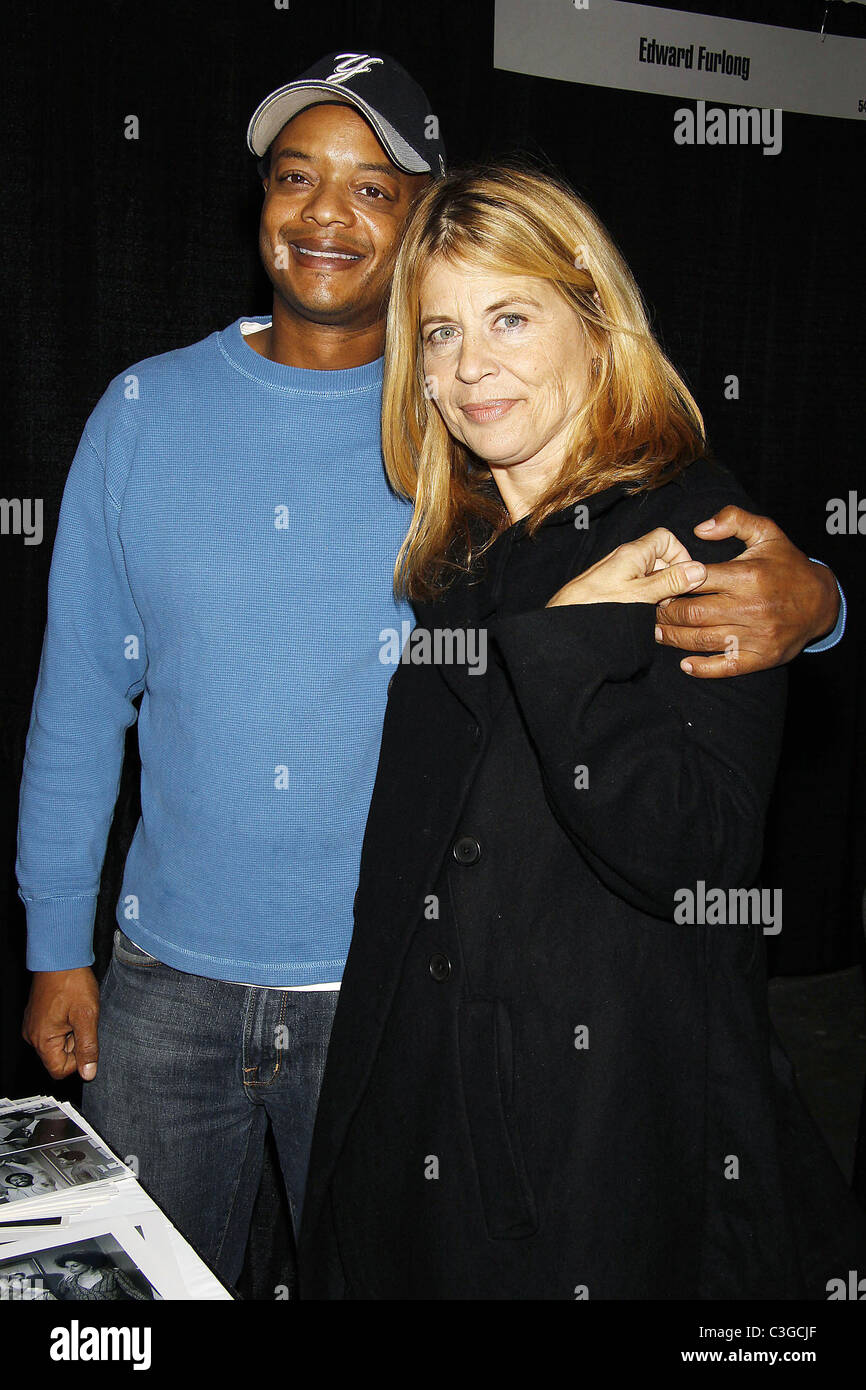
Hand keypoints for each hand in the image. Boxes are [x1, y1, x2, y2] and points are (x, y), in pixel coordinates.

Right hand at [22, 968, 99, 1081]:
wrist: (60, 958)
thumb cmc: (72, 982)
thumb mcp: (87, 1015)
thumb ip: (88, 1047)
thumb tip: (88, 1073)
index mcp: (43, 1040)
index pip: (60, 1070)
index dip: (78, 1060)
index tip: (86, 1041)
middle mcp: (33, 1036)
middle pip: (58, 1057)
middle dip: (75, 1043)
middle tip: (82, 1022)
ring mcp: (33, 1026)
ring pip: (57, 1044)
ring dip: (71, 1033)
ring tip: (76, 1013)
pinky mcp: (36, 1018)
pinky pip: (52, 1032)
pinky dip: (65, 1024)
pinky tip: (70, 1009)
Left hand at [547, 528, 705, 606]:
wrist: (563, 623)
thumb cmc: (596, 607)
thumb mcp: (640, 596)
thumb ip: (670, 581)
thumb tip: (699, 570)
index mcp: (633, 552)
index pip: (665, 538)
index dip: (680, 554)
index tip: (685, 578)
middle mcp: (624, 558)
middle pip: (658, 557)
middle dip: (671, 576)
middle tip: (669, 600)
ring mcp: (616, 573)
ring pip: (647, 574)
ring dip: (658, 590)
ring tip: (656, 609)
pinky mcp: (609, 588)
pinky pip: (635, 586)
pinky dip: (644, 597)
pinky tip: (641, 614)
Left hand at [655, 506, 840, 677]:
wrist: (821, 600)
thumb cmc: (787, 565)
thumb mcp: (767, 533)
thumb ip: (734, 520)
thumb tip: (699, 529)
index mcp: (746, 576)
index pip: (695, 580)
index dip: (670, 583)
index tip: (655, 585)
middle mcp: (750, 606)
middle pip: (692, 613)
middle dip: (665, 613)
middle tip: (648, 611)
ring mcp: (756, 635)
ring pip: (702, 640)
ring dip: (674, 638)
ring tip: (656, 632)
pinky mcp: (762, 657)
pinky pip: (726, 666)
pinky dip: (703, 668)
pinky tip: (685, 663)